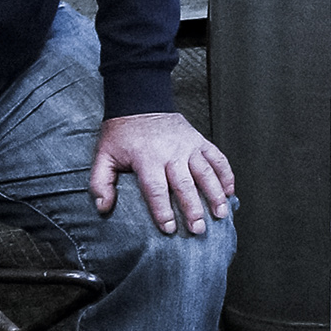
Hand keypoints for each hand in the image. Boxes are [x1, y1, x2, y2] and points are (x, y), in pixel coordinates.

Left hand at [93, 111, 236, 234]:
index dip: (163, 210)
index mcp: (147, 158)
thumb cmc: (122, 133)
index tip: (169, 228)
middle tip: (198, 229)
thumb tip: (103, 207)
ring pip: (207, 173)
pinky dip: (227, 175)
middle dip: (193, 209)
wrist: (141, 102)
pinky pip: (218, 158)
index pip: (156, 189)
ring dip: (216, 194)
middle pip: (185, 184)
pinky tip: (230, 191)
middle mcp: (172, 152)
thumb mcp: (103, 156)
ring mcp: (189, 146)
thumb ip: (100, 183)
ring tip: (221, 214)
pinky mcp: (200, 141)